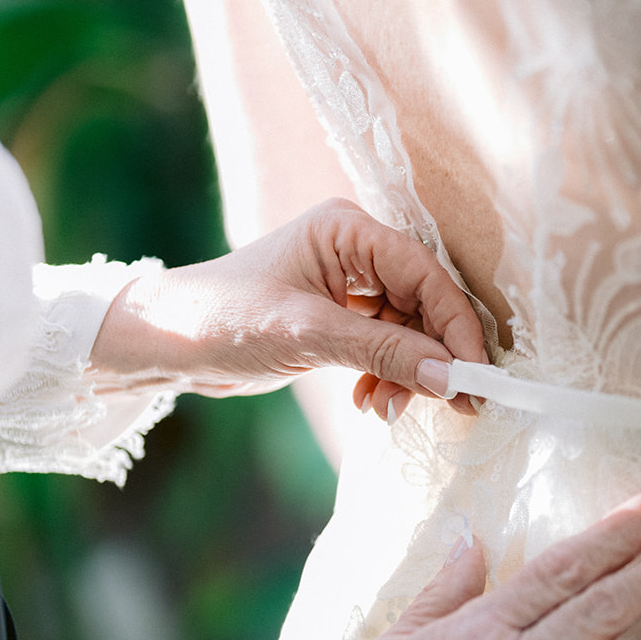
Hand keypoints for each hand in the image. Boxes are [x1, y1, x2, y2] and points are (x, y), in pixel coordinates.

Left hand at [86, 199, 487, 414]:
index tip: (476, 378)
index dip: (456, 327)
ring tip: (385, 409)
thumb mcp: (309, 336)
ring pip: (408, 328)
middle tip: (447, 405)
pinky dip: (385, 375)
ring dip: (406, 373)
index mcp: (348, 230)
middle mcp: (354, 248)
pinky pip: (384, 343)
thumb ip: (384, 353)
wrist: (164, 341)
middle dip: (430, 356)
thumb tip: (452, 378)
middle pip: (424, 302)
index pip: (426, 274)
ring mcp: (347, 281)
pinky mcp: (337, 313)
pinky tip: (370, 401)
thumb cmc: (224, 320)